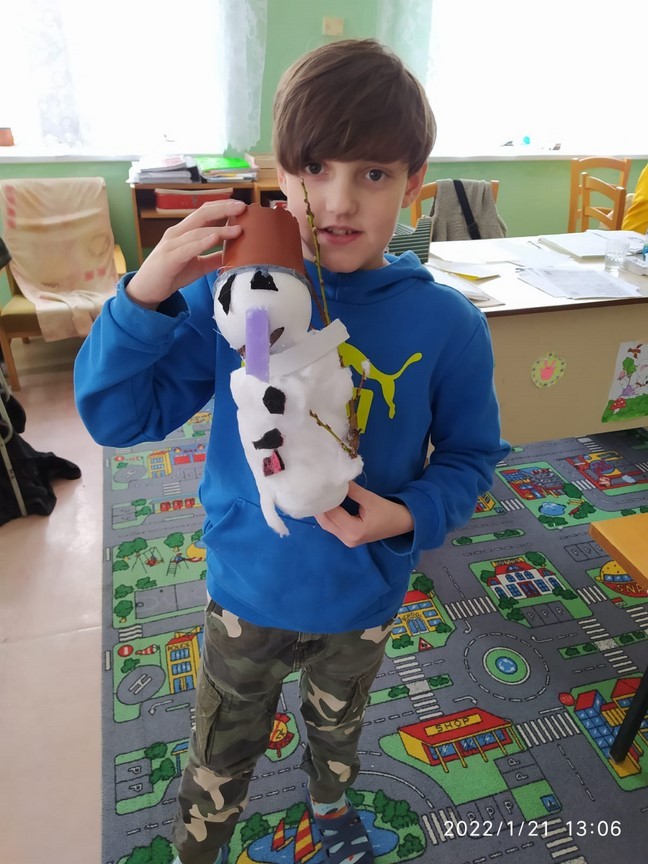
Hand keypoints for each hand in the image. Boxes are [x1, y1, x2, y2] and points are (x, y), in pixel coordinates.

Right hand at [126, 199, 247, 308]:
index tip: (241, 206)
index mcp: (184, 232)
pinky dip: (202, 243)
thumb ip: (213, 258)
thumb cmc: (171, 274)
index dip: (222, 207)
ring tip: (238, 229)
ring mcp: (171, 244)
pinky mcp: (169, 259)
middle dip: (223, 209)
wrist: (146, 290)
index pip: (204, 213)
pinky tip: (215, 238)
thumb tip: (235, 254)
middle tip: (243, 207)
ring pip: (198, 231)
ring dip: (219, 229)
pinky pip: (188, 248)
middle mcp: (177, 233)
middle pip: (202, 214)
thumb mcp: (198, 265)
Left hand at [315, 481, 413, 547]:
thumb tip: (336, 479)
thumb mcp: (370, 498)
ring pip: (327, 525)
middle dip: (319, 507)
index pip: (331, 513)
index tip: (316, 486)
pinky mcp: (348, 539)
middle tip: (314, 490)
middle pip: (325, 522)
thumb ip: (352, 490)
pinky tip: (326, 504)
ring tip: (318, 495)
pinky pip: (333, 527)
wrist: (402, 523)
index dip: (323, 500)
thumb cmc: (388, 511)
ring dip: (322, 511)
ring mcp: (347, 541)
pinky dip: (328, 516)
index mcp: (354, 530)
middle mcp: (348, 539)